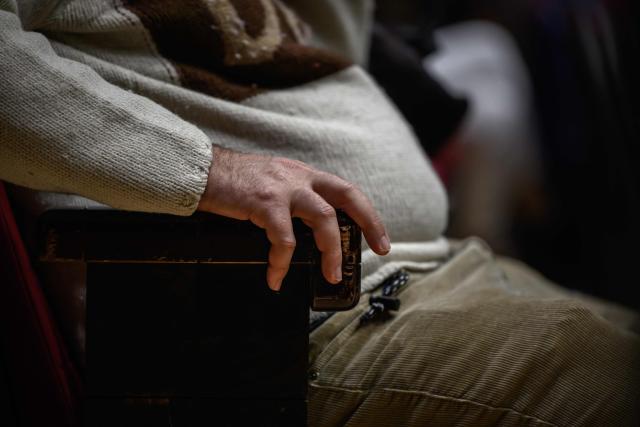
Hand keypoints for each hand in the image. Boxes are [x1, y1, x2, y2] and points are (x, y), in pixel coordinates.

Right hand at [197, 146, 390, 290]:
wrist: (204, 172)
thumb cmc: (236, 183)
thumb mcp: (274, 184)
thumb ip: (295, 201)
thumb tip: (310, 233)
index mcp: (304, 175)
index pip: (346, 191)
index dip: (368, 213)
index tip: (380, 237)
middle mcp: (299, 178)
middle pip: (347, 197)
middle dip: (369, 223)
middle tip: (379, 249)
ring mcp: (284, 189)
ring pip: (323, 218)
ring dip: (330, 250)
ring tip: (330, 274)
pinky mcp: (265, 203)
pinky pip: (283, 239)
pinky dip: (282, 262)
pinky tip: (276, 277)